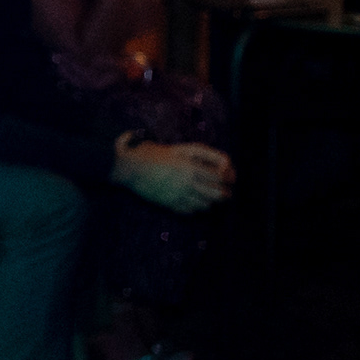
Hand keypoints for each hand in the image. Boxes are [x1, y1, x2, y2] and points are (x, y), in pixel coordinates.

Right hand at [112, 137, 233, 214]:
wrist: (128, 168)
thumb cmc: (155, 154)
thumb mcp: (180, 149)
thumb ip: (203, 154)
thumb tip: (225, 163)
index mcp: (190, 164)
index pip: (220, 174)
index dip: (229, 177)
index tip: (231, 178)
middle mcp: (186, 180)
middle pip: (216, 192)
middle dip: (224, 193)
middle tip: (226, 193)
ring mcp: (178, 193)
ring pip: (205, 203)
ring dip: (211, 202)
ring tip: (211, 199)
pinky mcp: (170, 203)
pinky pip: (191, 210)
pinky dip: (196, 208)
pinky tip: (195, 203)